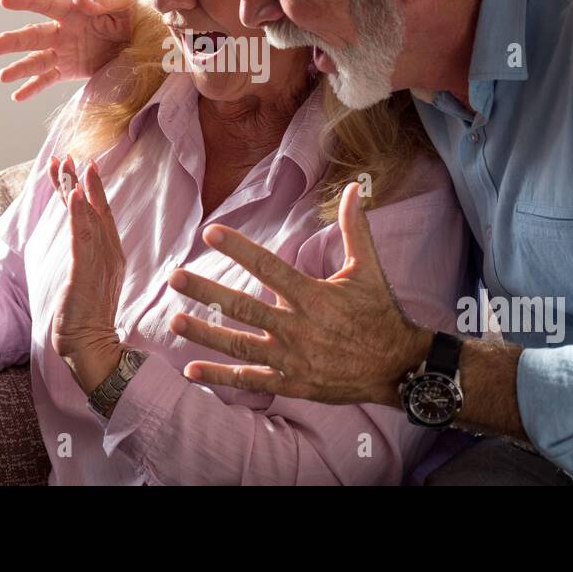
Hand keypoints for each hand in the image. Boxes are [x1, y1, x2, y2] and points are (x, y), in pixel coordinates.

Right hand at [0, 0, 134, 100]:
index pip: (45, 2)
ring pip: (37, 60)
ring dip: (19, 67)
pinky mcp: (70, 70)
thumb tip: (81, 0)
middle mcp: (62, 30)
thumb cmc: (130, 14)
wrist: (142, 41)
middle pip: (34, 35)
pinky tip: (17, 95)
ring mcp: (64, 51)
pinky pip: (48, 79)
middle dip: (13, 41)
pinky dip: (32, 87)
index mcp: (72, 10)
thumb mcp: (123, 1)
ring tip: (3, 76)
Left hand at [49, 156, 125, 393]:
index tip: (78, 164)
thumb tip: (80, 233)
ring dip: (77, 189)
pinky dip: (79, 214)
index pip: (100, 212)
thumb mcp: (86, 276)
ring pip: (88, 217)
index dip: (89, 187)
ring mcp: (100, 261)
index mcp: (111, 252)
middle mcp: (109, 252)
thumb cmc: (86, 315)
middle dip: (82, 180)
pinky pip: (82, 237)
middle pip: (95, 208)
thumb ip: (87, 253)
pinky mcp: (87, 272)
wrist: (90, 346)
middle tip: (68, 156)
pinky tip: (75, 194)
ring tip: (68, 165)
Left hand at [167, 183, 430, 407]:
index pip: (269, 267)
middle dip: (206, 292)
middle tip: (174, 278)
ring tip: (174, 320)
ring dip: (205, 334)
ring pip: (240, 346)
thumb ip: (355, 228)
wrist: (399, 367)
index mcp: (312, 296)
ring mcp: (292, 358)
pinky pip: (250, 381)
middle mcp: (298, 327)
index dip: (239, 249)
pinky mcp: (292, 383)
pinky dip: (220, 376)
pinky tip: (190, 370)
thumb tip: (356, 188)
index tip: (210, 233)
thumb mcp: (369, 269)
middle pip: (243, 307)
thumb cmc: (380, 313)